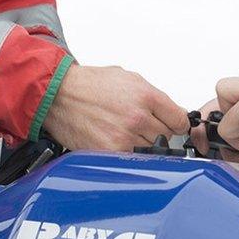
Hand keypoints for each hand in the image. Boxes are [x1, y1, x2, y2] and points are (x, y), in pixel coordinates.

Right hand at [43, 63, 188, 152]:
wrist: (58, 94)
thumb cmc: (89, 85)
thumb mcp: (128, 79)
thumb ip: (154, 96)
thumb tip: (173, 111)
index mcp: (145, 96)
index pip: (180, 120)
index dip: (177, 123)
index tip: (172, 125)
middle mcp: (137, 117)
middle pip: (166, 137)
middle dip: (157, 132)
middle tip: (140, 126)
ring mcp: (124, 137)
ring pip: (150, 150)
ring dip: (142, 144)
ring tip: (123, 131)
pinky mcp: (110, 152)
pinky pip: (132, 159)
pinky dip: (127, 154)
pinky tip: (116, 141)